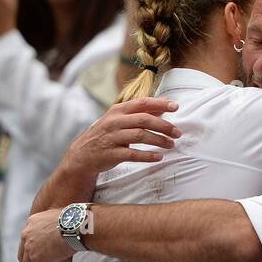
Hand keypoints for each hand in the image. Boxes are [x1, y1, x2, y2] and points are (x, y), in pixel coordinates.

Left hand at [18, 209, 76, 261]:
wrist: (78, 225)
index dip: (34, 249)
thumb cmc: (78, 220)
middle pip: (23, 253)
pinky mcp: (36, 260)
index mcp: (32, 222)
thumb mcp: (62, 217)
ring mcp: (29, 248)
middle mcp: (26, 234)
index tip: (45, 256)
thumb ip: (58, 224)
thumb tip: (69, 229)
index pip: (28, 239)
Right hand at [60, 96, 181, 176]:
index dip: (160, 103)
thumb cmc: (107, 135)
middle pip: (144, 120)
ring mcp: (112, 138)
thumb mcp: (119, 120)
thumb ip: (139, 114)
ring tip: (171, 145)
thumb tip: (162, 108)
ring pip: (140, 136)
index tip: (175, 106)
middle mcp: (114, 122)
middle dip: (164, 126)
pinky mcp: (111, 154)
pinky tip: (159, 157)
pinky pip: (132, 154)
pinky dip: (147, 156)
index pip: (142, 103)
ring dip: (159, 140)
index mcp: (118, 110)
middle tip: (178, 133)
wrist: (83, 155)